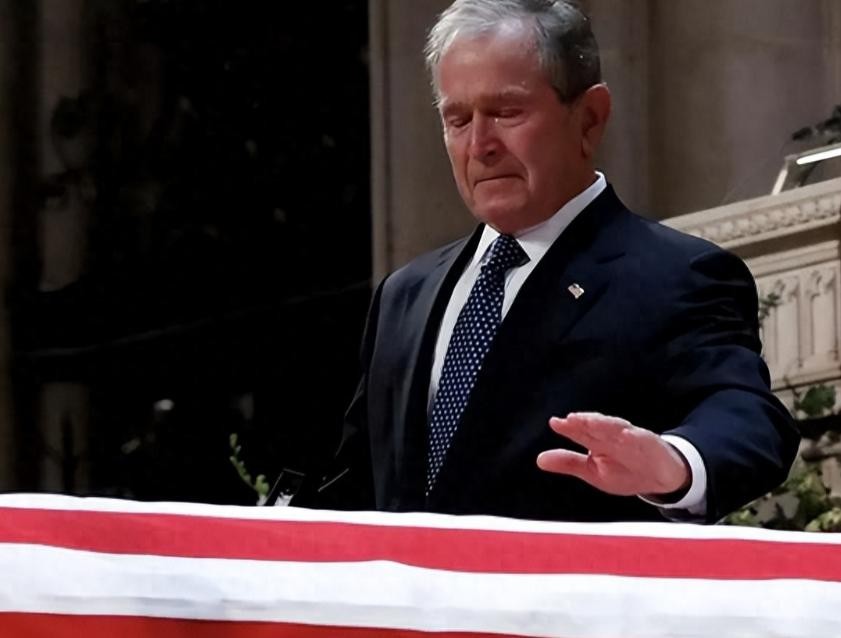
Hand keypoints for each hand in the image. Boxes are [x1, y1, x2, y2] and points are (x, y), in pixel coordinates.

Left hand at [536, 412, 690, 496]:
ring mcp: (633, 438)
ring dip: (605, 424)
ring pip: (618, 429)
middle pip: (597, 426)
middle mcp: (613, 436)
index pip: (582, 432)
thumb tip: (540, 460)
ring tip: (590, 422)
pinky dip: (635, 437)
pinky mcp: (651, 444)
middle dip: (584, 422)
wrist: (661, 477)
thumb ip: (568, 463)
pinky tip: (626, 435)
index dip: (569, 427)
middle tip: (571, 419)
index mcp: (598, 441)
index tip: (555, 422)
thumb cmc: (625, 470)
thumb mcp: (593, 472)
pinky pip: (643, 440)